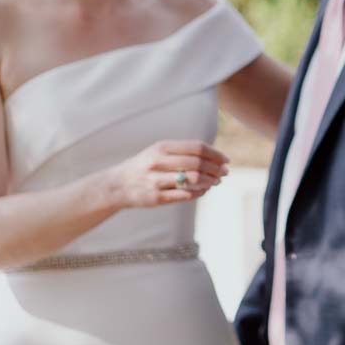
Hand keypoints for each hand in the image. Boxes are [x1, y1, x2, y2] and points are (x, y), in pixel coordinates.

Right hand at [109, 140, 227, 208]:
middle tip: (225, 173)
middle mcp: (159, 162)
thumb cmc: (144, 166)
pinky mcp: (157, 197)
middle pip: (197, 163)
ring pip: (193, 180)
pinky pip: (185, 195)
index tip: (226, 160)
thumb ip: (182, 151)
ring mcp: (157, 180)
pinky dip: (199, 192)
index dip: (215, 154)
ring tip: (216, 182)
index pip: (197, 148)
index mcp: (161, 147)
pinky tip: (204, 190)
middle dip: (216, 169)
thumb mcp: (158, 151)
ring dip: (210, 181)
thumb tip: (213, 156)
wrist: (118, 185)